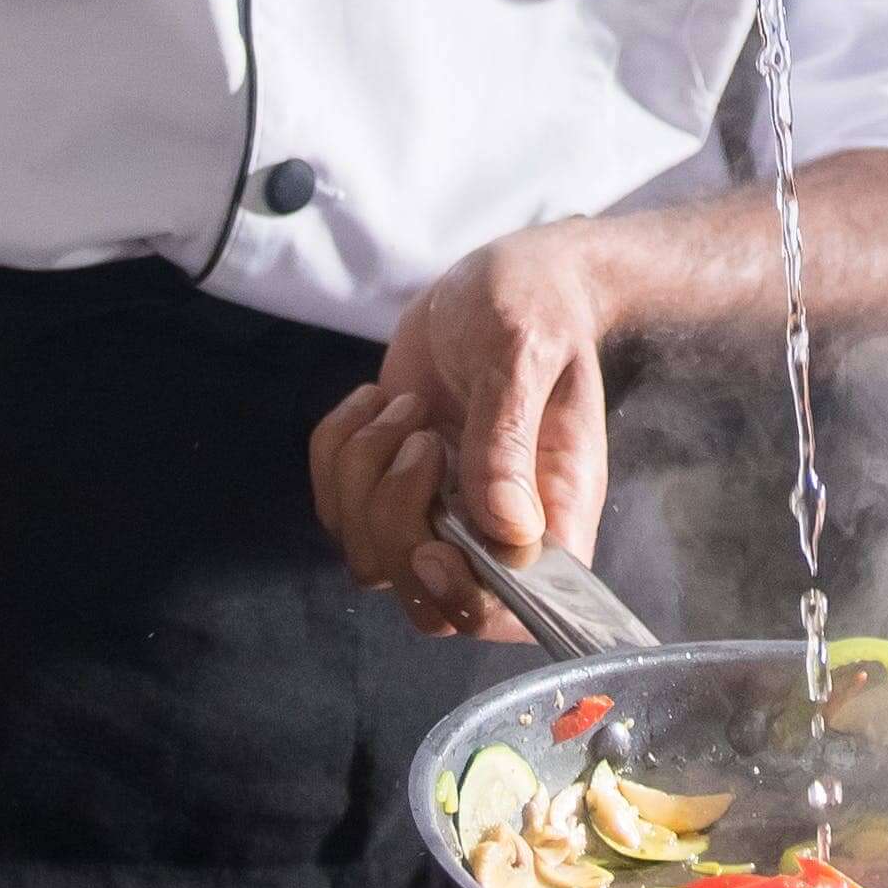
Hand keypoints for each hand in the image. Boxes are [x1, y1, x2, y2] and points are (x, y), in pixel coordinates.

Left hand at [312, 226, 618, 639]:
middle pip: (425, 597)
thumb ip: (509, 437)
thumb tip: (507, 527)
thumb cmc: (535, 307)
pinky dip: (337, 449)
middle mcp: (496, 530)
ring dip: (363, 475)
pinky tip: (378, 400)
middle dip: (395, 522)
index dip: (465, 599)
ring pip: (369, 555)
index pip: (516, 609)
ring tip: (404, 408)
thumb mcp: (525, 354)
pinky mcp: (389, 485)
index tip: (433, 544)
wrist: (502, 278)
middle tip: (419, 439)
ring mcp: (439, 512)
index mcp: (554, 514)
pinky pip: (334, 506)